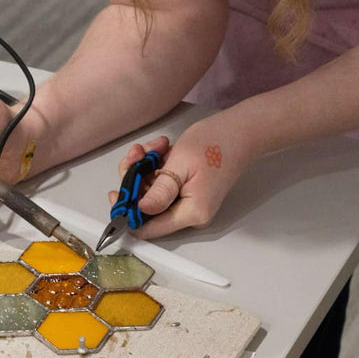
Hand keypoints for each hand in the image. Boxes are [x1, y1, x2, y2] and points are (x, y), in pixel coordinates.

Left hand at [107, 112, 256, 239]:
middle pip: (147, 207)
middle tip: (137, 153)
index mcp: (191, 213)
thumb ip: (160, 192)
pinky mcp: (188, 189)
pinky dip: (156, 166)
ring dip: (145, 168)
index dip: (128, 213)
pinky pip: (162, 183)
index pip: (149, 228)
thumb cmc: (215, 143)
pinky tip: (161, 148)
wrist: (242, 129)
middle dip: (136, 180)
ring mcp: (189, 201)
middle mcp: (190, 212)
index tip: (116, 191)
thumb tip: (140, 211)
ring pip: (152, 191)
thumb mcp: (181, 165)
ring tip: (153, 146)